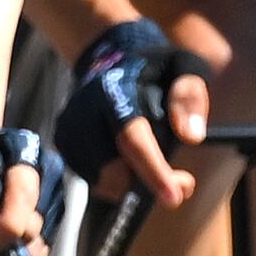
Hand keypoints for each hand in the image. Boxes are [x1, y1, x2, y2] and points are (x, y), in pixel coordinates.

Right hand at [58, 17, 208, 210]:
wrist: (112, 57)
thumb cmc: (156, 69)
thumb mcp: (184, 69)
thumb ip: (189, 98)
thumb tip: (191, 136)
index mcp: (115, 93)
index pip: (133, 140)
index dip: (154, 172)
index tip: (175, 198)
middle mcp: (85, 112)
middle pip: (114, 170)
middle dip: (149, 184)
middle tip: (183, 182)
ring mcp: (70, 129)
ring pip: (104, 180)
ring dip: (134, 183)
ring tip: (159, 167)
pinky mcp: (64, 142)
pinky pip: (93, 177)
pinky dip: (117, 179)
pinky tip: (132, 161)